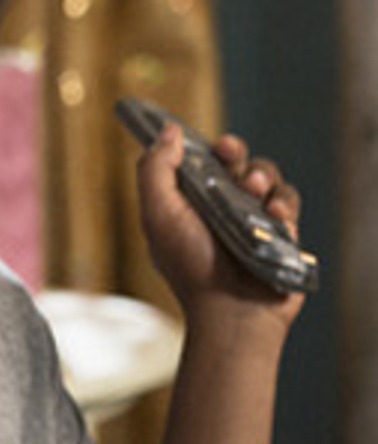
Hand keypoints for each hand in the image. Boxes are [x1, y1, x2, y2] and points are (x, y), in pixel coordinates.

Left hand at [136, 122, 304, 333]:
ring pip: (265, 177)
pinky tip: (274, 219)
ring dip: (260, 178)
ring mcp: (251, 220)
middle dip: (236, 153)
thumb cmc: (191, 267)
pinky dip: (282, 205)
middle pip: (235, 162)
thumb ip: (155, 172)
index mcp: (187, 205)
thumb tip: (169, 132)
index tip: (213, 144)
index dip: (206, 149)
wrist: (231, 311)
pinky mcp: (279, 232)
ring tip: (252, 194)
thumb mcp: (159, 216)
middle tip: (231, 155)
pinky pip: (287, 201)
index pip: (200, 163)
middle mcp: (219, 210)